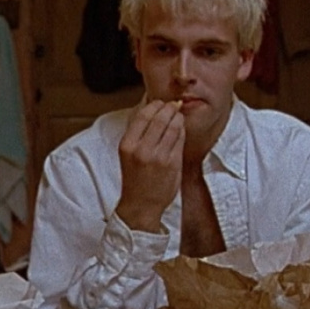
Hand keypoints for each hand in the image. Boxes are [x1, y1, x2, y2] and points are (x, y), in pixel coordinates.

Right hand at [114, 99, 183, 231]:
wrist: (141, 205)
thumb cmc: (135, 178)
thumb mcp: (128, 153)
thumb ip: (138, 132)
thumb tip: (151, 108)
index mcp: (127, 145)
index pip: (143, 115)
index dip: (154, 105)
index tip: (159, 103)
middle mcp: (142, 150)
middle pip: (160, 118)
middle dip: (169, 108)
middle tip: (173, 106)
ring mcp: (159, 157)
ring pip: (173, 127)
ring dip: (178, 118)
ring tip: (178, 116)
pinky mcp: (172, 163)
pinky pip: (180, 140)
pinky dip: (181, 131)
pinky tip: (180, 130)